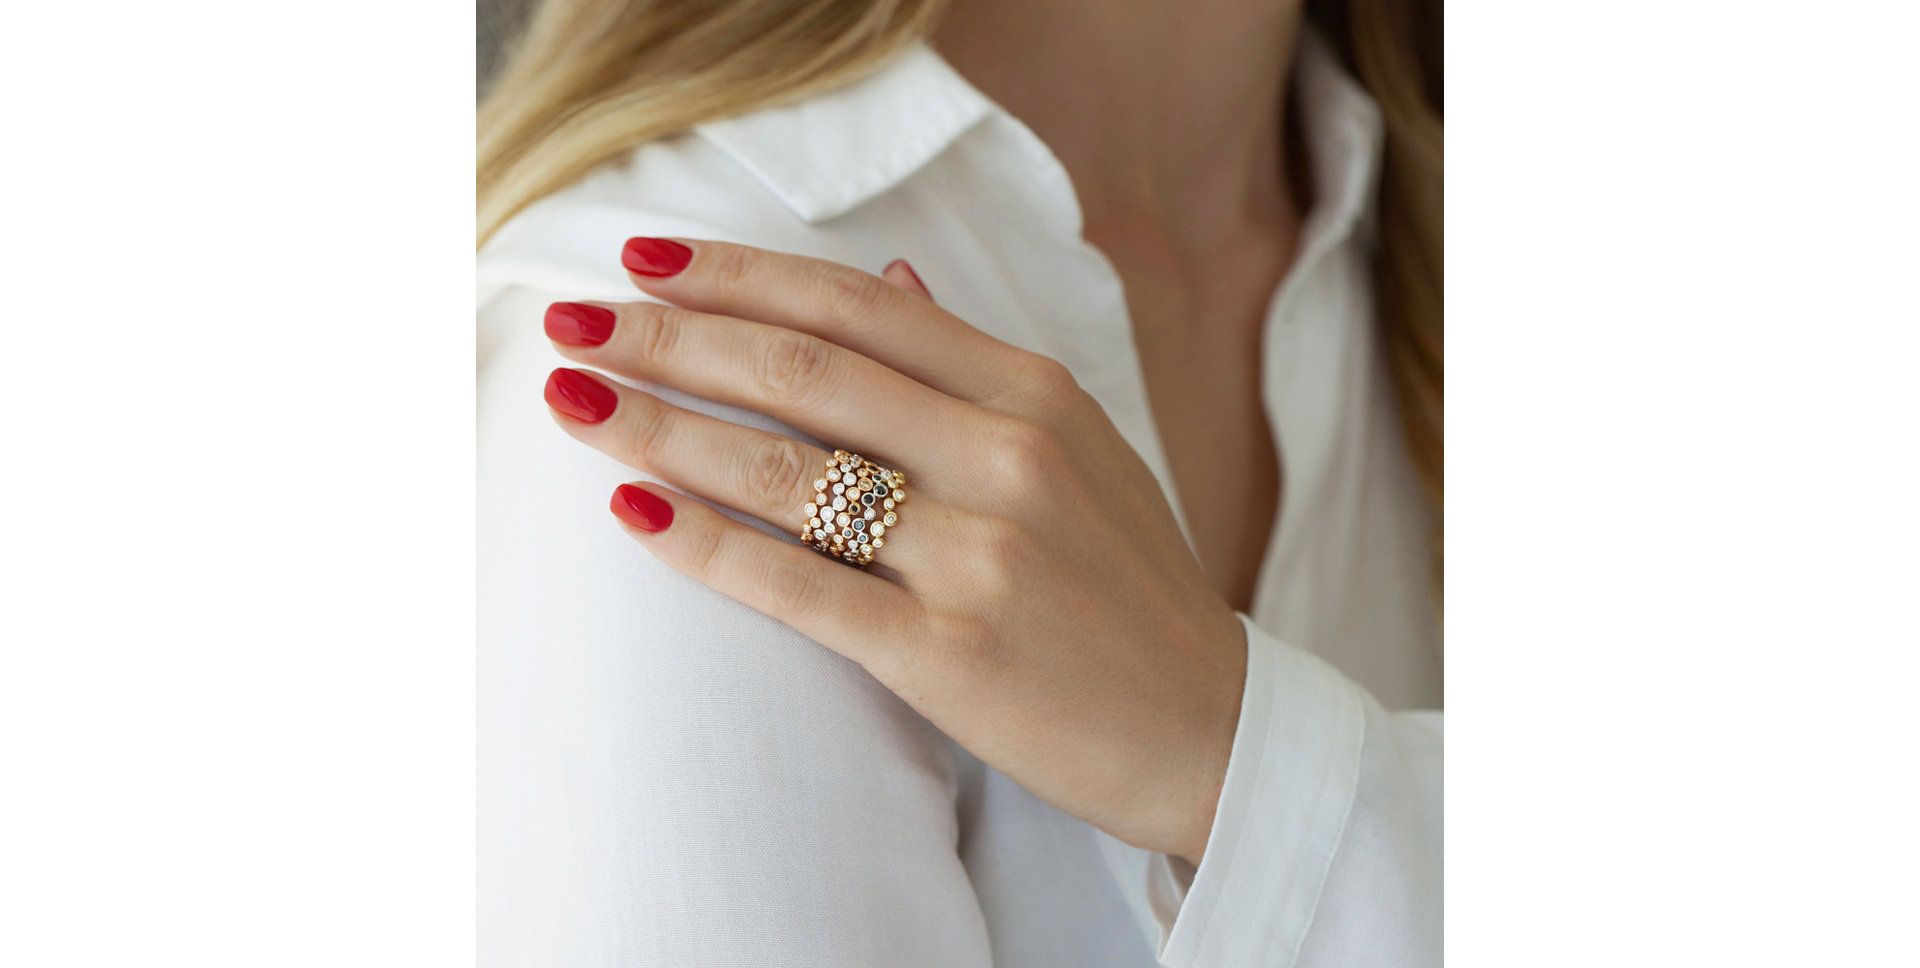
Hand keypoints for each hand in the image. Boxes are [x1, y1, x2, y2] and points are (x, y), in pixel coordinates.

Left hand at [540, 237, 1246, 863]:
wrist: (1209, 729)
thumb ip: (977, 366)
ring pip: (786, 469)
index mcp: (1034, 392)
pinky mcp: (950, 654)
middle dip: (669, 337)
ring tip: (574, 400)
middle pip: (802, 369)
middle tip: (574, 321)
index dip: (737, 274)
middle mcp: (1007, 456)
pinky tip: (632, 513)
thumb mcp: (1080, 447)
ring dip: (660, 428)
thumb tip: (891, 281)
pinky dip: (705, 546)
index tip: (645, 257)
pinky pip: (799, 587)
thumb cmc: (1129, 586)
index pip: (854, 305)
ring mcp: (981, 554)